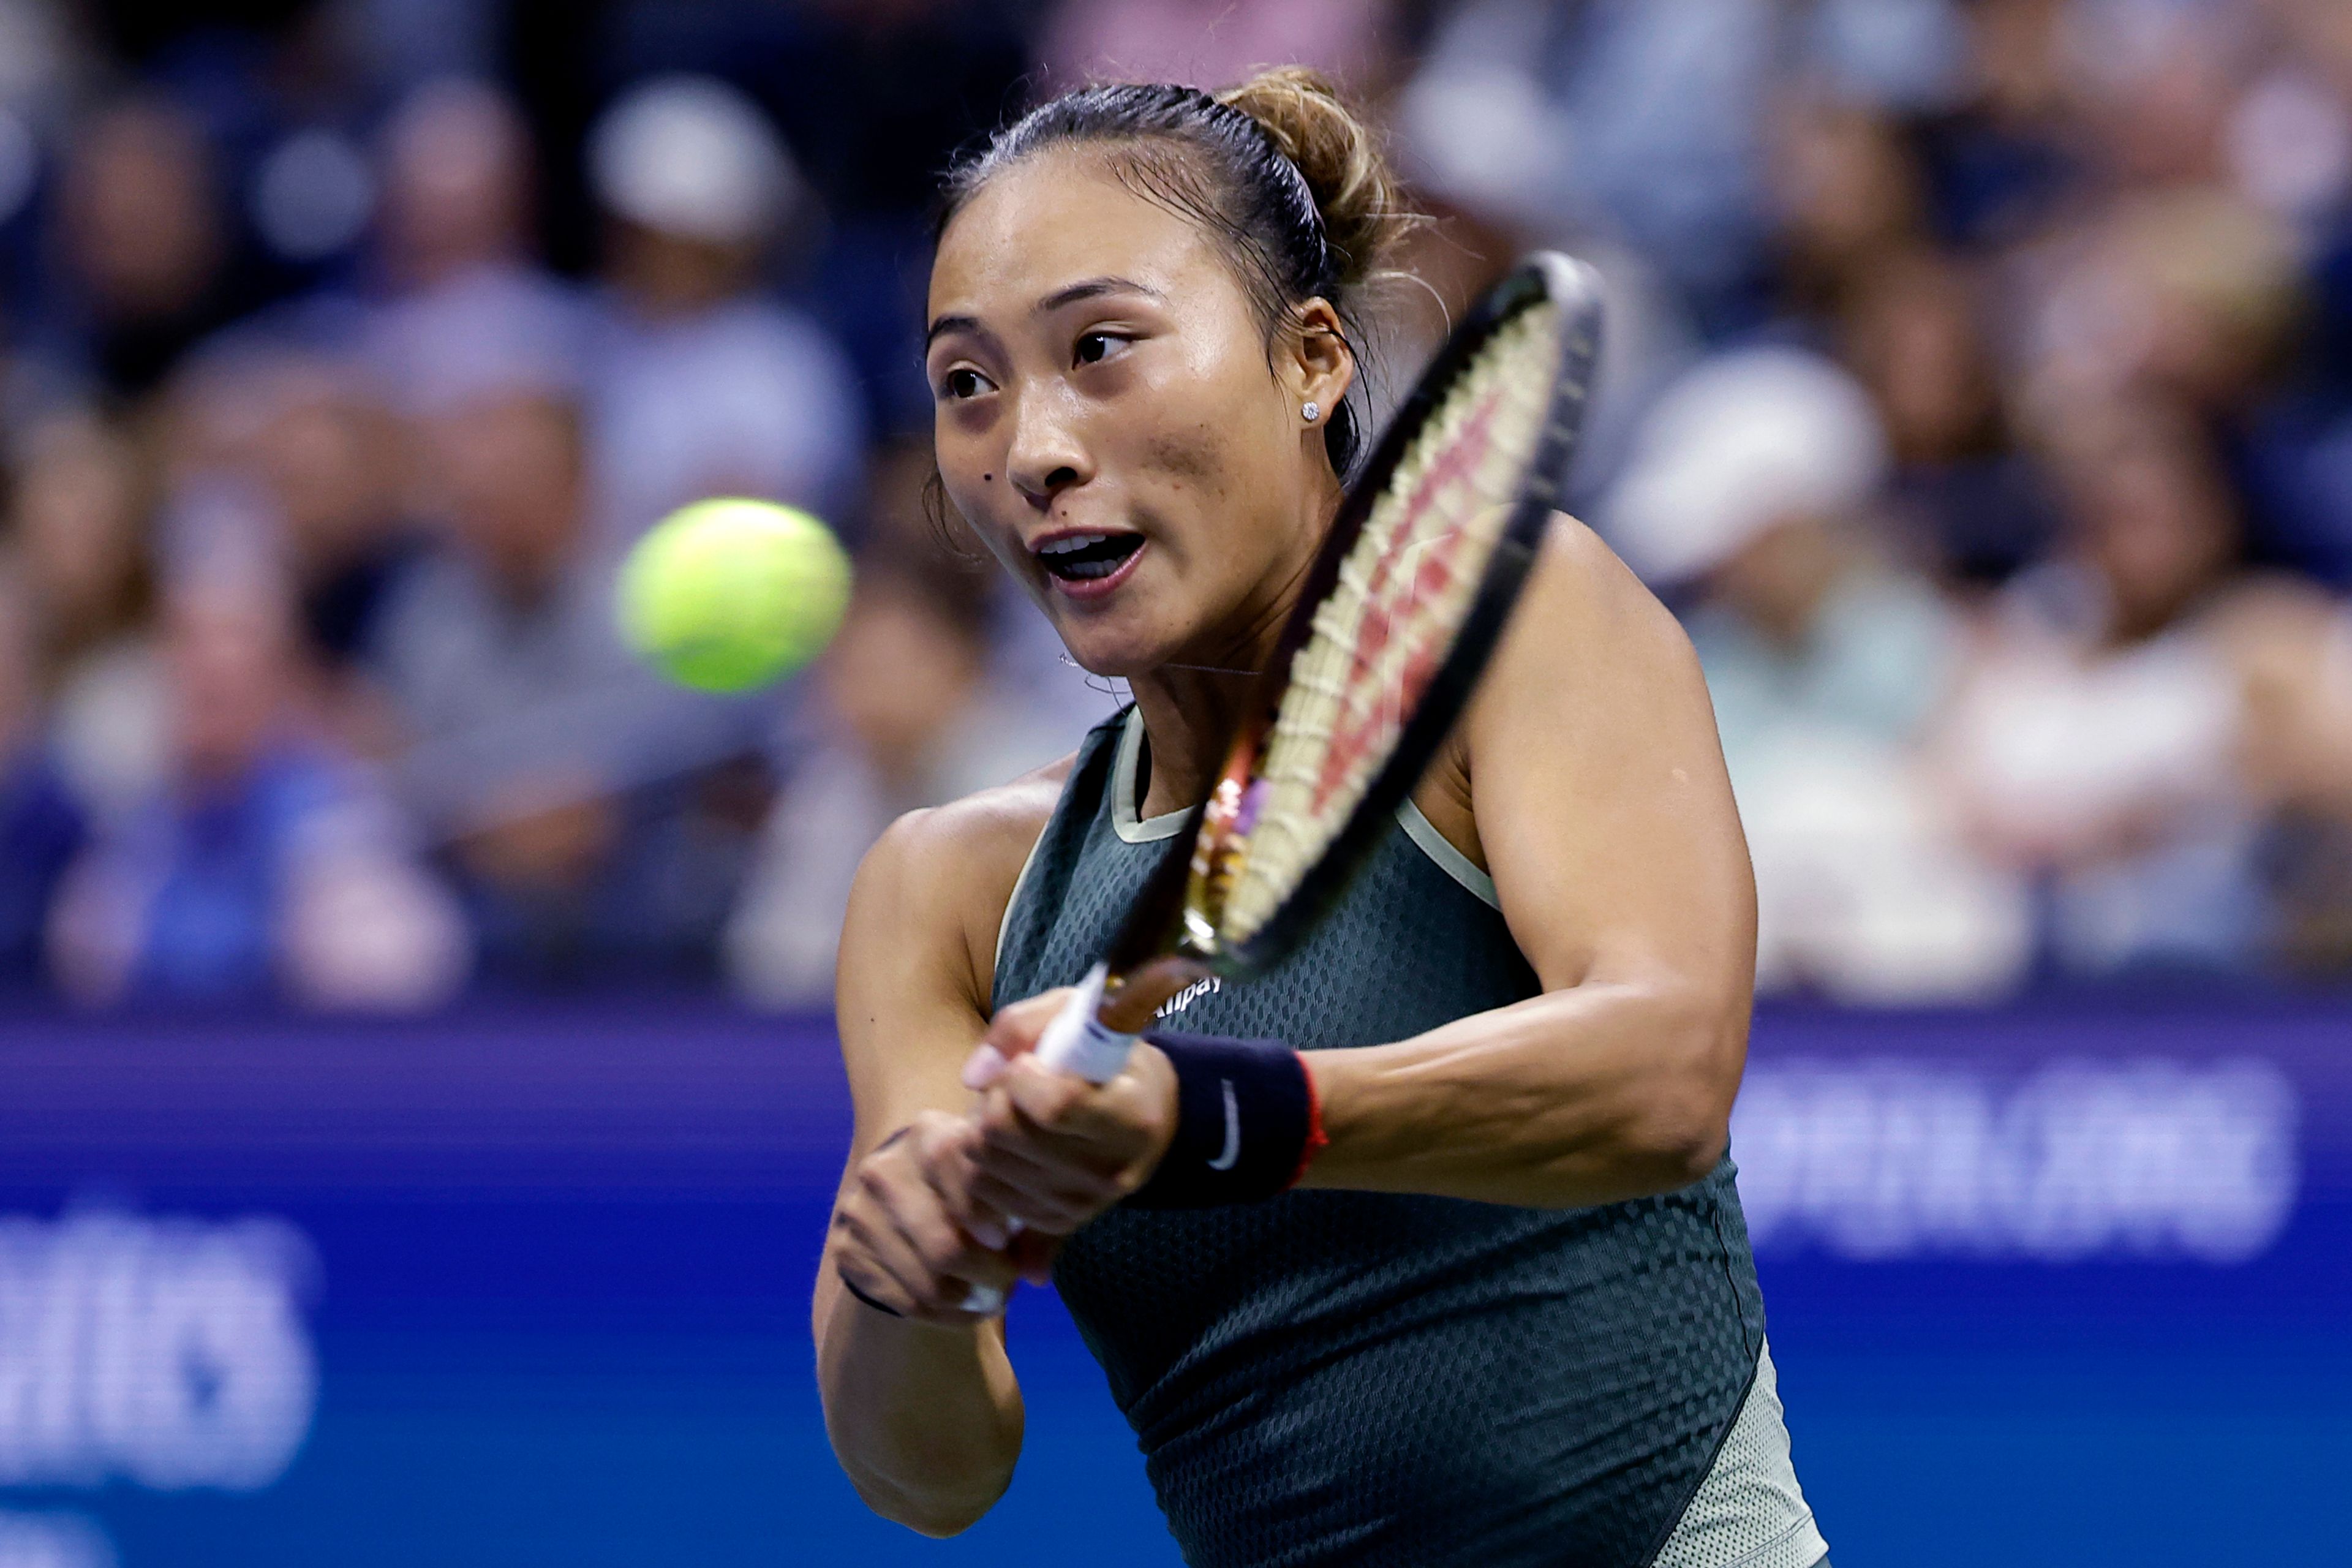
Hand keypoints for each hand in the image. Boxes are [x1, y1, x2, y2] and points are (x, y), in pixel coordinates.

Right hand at [829, 1114, 1054, 1325]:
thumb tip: (1035, 1274)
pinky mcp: (846, 1250)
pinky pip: (906, 1302)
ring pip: (928, 1282)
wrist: (905, 1196)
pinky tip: (965, 1309)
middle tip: (1008, 1284)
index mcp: (927, 1134)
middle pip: (944, 1246)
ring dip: (969, 1302)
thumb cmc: (972, 1187)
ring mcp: (859, 1211)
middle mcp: (884, 1168)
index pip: (957, 1173)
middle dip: (989, 1276)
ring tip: (993, 1299)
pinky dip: (946, 1316)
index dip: (987, 1214)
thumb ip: (1024, 1212)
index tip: (1004, 1240)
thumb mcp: (995, 1179)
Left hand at [957, 989, 1180, 1238]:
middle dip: (995, 1097)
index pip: (1054, 1106)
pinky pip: (983, 1192)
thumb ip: (1021, 1026)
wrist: (1146, 1112)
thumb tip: (974, 1077)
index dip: (1022, 1076)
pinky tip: (1009, 1142)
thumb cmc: (1109, 1056)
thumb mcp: (1078, 1015)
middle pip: (1006, 1133)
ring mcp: (1083, 1203)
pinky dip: (983, 1161)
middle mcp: (1110, 1170)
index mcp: (1133, 1117)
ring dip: (983, 1127)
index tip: (1029, 1063)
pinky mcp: (1056, 1222)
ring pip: (985, 1163)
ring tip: (1013, 1111)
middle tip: (1014, 1084)